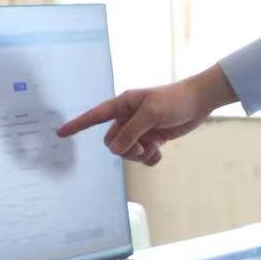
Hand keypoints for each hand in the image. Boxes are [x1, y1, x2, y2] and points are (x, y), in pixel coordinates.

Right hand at [56, 66, 235, 164]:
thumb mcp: (151, 114)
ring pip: (126, 152)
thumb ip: (131, 131)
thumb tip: (116, 148)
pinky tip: (159, 152)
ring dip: (139, 155)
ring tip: (154, 147)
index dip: (77, 125)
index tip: (60, 133)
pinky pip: (141, 157)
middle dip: (125, 149)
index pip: (94, 116)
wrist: (200, 102)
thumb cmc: (175, 100)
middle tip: (143, 145)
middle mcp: (128, 117)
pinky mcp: (151, 139)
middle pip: (112, 142)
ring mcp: (139, 129)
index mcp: (122, 105)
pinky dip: (149, 159)